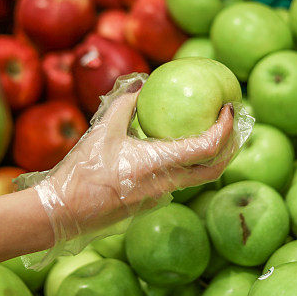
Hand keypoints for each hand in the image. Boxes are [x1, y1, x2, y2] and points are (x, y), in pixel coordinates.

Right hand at [20, 74, 250, 262]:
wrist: (62, 213)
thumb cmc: (82, 172)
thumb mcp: (102, 130)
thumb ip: (125, 104)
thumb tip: (142, 82)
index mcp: (160, 165)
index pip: (209, 148)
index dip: (226, 128)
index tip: (230, 108)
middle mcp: (167, 184)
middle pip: (214, 169)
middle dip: (230, 146)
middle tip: (233, 121)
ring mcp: (160, 197)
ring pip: (197, 177)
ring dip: (211, 155)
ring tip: (212, 130)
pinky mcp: (149, 202)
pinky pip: (177, 180)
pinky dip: (187, 162)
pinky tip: (178, 145)